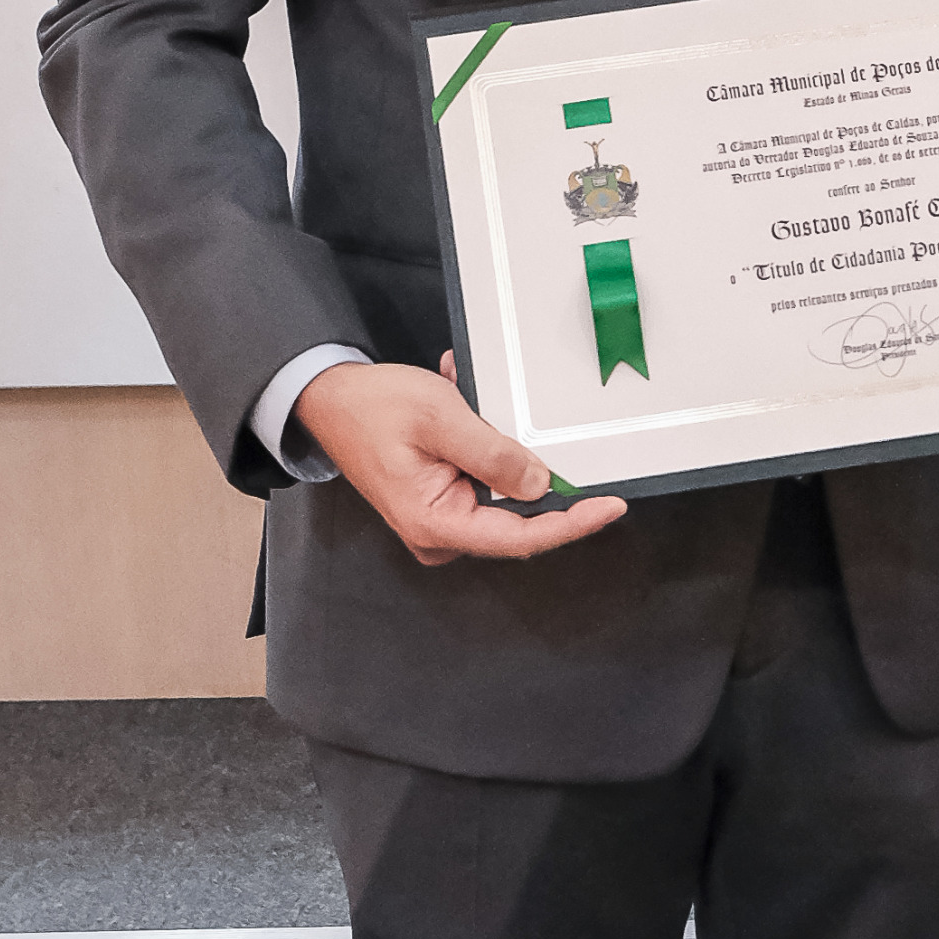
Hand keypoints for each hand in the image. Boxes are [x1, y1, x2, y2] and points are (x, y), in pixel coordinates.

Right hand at [293, 352, 627, 568]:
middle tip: (517, 420)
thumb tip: (541, 484)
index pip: (522, 537)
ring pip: (502, 495)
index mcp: (436, 524)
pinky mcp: (444, 504)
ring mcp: (442, 521)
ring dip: (500, 448)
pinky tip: (465, 407)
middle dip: (530, 468)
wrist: (328, 401)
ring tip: (469, 401)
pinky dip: (484, 446)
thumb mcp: (440, 418)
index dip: (572, 523)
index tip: (610, 506)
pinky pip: (484, 482)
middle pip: (516, 518)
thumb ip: (493, 454)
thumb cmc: (372, 409)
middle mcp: (441, 534)